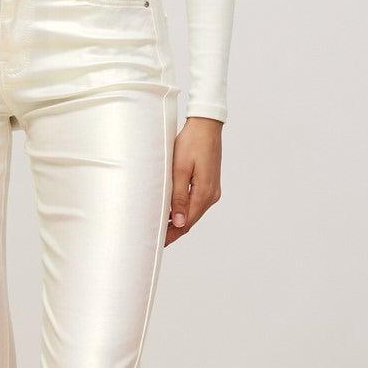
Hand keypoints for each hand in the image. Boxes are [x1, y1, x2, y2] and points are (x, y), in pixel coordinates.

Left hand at [166, 116, 223, 244]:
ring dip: (178, 221)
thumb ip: (178, 197)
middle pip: (190, 220)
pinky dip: (184, 210)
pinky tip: (172, 212)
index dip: (171, 234)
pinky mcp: (210, 184)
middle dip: (173, 231)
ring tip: (160, 228)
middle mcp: (211, 195)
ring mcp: (213, 190)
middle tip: (154, 239)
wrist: (206, 126)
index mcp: (204, 193)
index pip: (186, 223)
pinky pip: (196, 203)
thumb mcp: (180, 169)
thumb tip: (178, 222)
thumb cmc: (191, 143)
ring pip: (193, 213)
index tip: (157, 242)